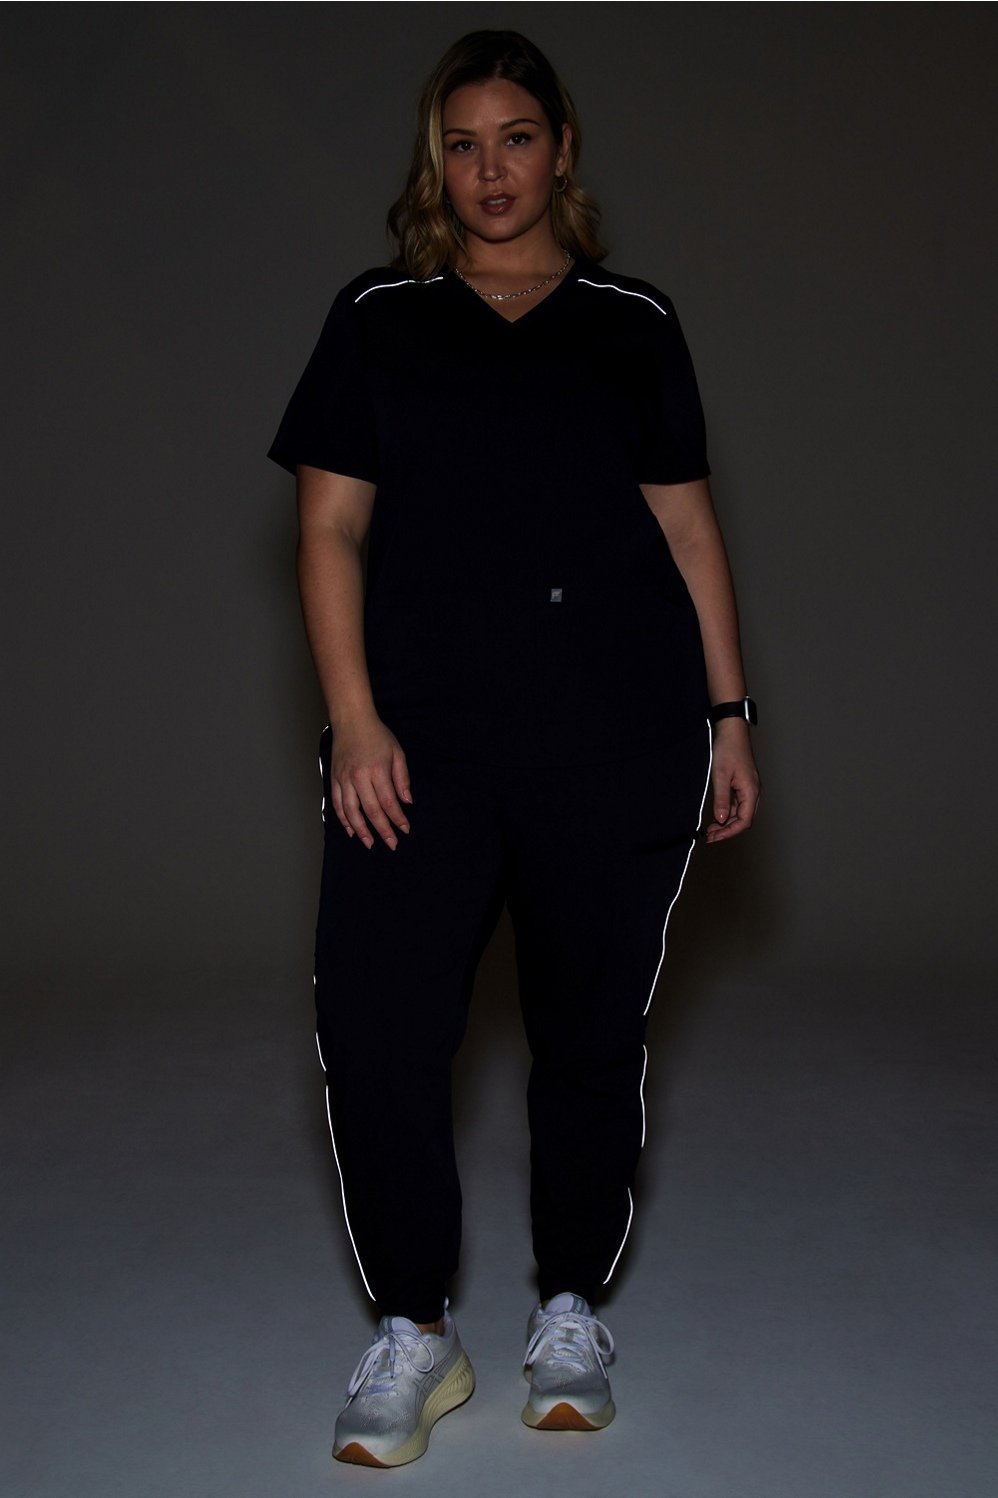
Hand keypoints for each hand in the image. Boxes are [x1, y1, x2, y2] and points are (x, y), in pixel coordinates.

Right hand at [329, 716, 411, 849]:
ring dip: (361, 830)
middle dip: (382, 830)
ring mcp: (344, 779)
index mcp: (377, 770)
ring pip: (351, 811)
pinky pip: (337, 804)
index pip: (389, 802)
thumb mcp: (397, 753)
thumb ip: (402, 778)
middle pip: (371, 811)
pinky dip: (343, 819)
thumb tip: (407, 801)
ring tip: (370, 843)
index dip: (397, 818)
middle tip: (391, 844)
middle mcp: (359, 777)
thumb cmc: (377, 736)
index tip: (405, 829)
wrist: (352, 721)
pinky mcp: (334, 779)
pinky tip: (351, 830)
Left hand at [705, 720, 760, 842]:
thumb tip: (721, 820)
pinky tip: (716, 815)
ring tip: (710, 829)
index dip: (729, 832)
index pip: (744, 821)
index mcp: (751, 791)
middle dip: (727, 830)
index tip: (714, 837)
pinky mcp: (744, 785)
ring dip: (726, 822)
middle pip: (744, 820)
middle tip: (710, 836)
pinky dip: (727, 812)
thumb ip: (721, 799)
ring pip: (740, 813)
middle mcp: (754, 792)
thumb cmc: (728, 749)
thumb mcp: (720, 776)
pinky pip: (737, 804)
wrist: (732, 731)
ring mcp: (749, 789)